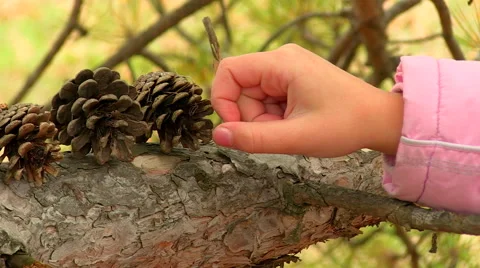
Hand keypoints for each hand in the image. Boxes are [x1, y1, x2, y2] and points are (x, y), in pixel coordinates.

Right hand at [211, 44, 402, 156]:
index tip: (237, 129)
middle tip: (279, 133)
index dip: (224, 101)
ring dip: (265, 120)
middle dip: (252, 117)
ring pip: (254, 98)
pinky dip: (275, 118)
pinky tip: (296, 123)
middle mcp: (282, 60)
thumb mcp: (296, 137)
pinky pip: (268, 100)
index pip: (228, 71)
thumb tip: (217, 135)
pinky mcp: (292, 81)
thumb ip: (253, 138)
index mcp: (281, 63)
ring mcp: (288, 70)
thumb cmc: (345, 125)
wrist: (379, 120)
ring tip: (292, 129)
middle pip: (241, 89)